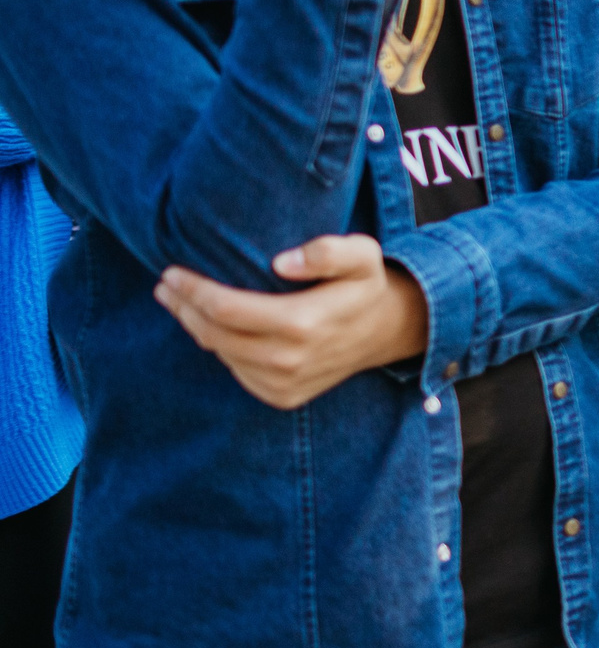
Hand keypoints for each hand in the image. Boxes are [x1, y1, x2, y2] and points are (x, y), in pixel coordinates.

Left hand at [155, 234, 428, 409]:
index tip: (171, 273)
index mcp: (302, 324)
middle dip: (184, 308)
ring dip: (196, 327)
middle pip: (213, 334)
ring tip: (181, 303)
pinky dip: (220, 347)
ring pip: (220, 353)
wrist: (383, 332)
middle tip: (166, 286)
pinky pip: (235, 370)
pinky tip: (215, 328)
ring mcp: (283, 384)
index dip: (193, 291)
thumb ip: (328, 251)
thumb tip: (281, 262)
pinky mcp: (281, 396)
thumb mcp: (362, 255)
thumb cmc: (364, 285)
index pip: (225, 309)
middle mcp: (288, 360)